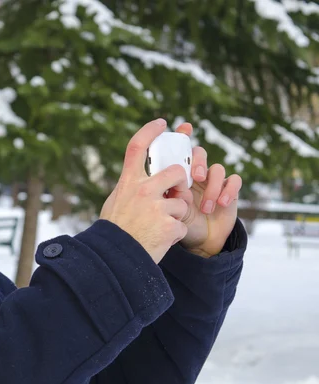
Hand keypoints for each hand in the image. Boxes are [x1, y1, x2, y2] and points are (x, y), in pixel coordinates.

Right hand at [100, 118, 190, 263]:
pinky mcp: (171, 226)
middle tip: (176, 193)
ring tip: (159, 227)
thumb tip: (139, 176)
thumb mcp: (115, 202)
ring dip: (176, 215)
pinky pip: (182, 225)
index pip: (138, 147)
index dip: (151, 131)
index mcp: (128, 183)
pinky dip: (175, 234)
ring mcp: (158, 208)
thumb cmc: (114, 231)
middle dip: (181, 182)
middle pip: (176, 172)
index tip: (162, 123)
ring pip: (182, 202)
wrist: (115, 259)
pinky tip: (160, 240)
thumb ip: (130, 187)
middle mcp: (143, 191)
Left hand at [167, 123, 242, 256]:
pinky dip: (227, 190)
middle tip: (195, 177)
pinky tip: (221, 203)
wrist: (198, 241)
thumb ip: (164, 194)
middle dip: (198, 161)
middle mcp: (195, 173)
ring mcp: (213, 181)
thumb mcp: (166, 208)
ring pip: (216, 168)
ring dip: (211, 187)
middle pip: (199, 153)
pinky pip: (233, 180)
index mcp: (177, 173)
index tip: (185, 127)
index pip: (180, 149)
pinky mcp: (229, 190)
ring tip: (205, 207)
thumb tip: (164, 184)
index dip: (183, 134)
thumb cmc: (178, 222)